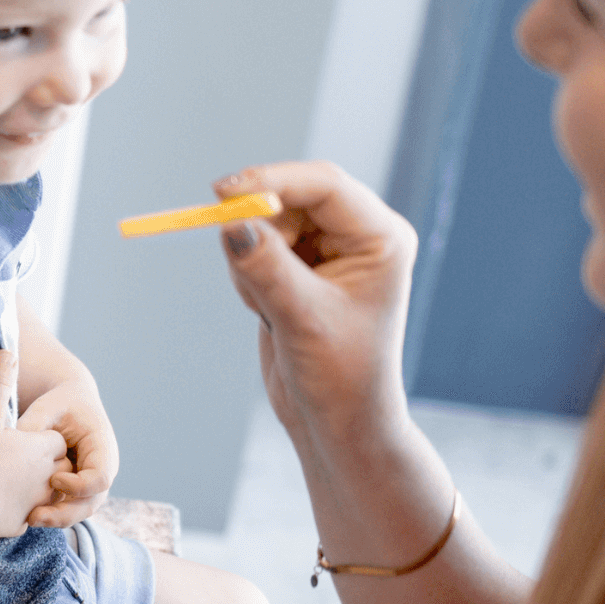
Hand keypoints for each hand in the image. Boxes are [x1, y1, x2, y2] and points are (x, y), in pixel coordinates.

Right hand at [0, 350, 69, 539]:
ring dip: (35, 489)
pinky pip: (25, 516)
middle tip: (18, 458)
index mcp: (43, 450)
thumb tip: (7, 353)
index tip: (24, 438)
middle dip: (46, 464)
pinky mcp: (17, 524)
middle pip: (59, 468)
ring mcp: (34, 504)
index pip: (57, 441)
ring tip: (11, 481)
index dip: (43, 438)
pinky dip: (16, 510)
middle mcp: (46, 479)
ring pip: (48, 496)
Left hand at [19, 378, 117, 527]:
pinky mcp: (77, 490)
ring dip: (57, 519)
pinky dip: (52, 514)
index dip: (79, 485)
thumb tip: (14, 452)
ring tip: (30, 519)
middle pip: (92, 502)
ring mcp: (91, 482)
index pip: (101, 476)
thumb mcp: (46, 408)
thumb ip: (33, 428)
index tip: (54, 479)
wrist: (68, 404)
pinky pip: (69, 508)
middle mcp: (103, 468)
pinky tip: (29, 515)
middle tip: (36, 516)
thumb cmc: (57, 404)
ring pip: (80, 510)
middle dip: (66, 513)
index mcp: (102, 445)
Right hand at [213, 161, 416, 457]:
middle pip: (291, 198)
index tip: (224, 193)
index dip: (273, 181)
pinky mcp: (299, 270)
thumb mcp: (301, 320)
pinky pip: (257, 248)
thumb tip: (230, 224)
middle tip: (233, 257)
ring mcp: (328, 252)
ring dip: (251, 260)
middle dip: (258, 227)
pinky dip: (247, 275)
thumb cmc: (340, 376)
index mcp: (380, 237)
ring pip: (267, 223)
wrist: (337, 422)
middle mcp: (358, 236)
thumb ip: (266, 268)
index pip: (324, 186)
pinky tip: (266, 312)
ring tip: (268, 309)